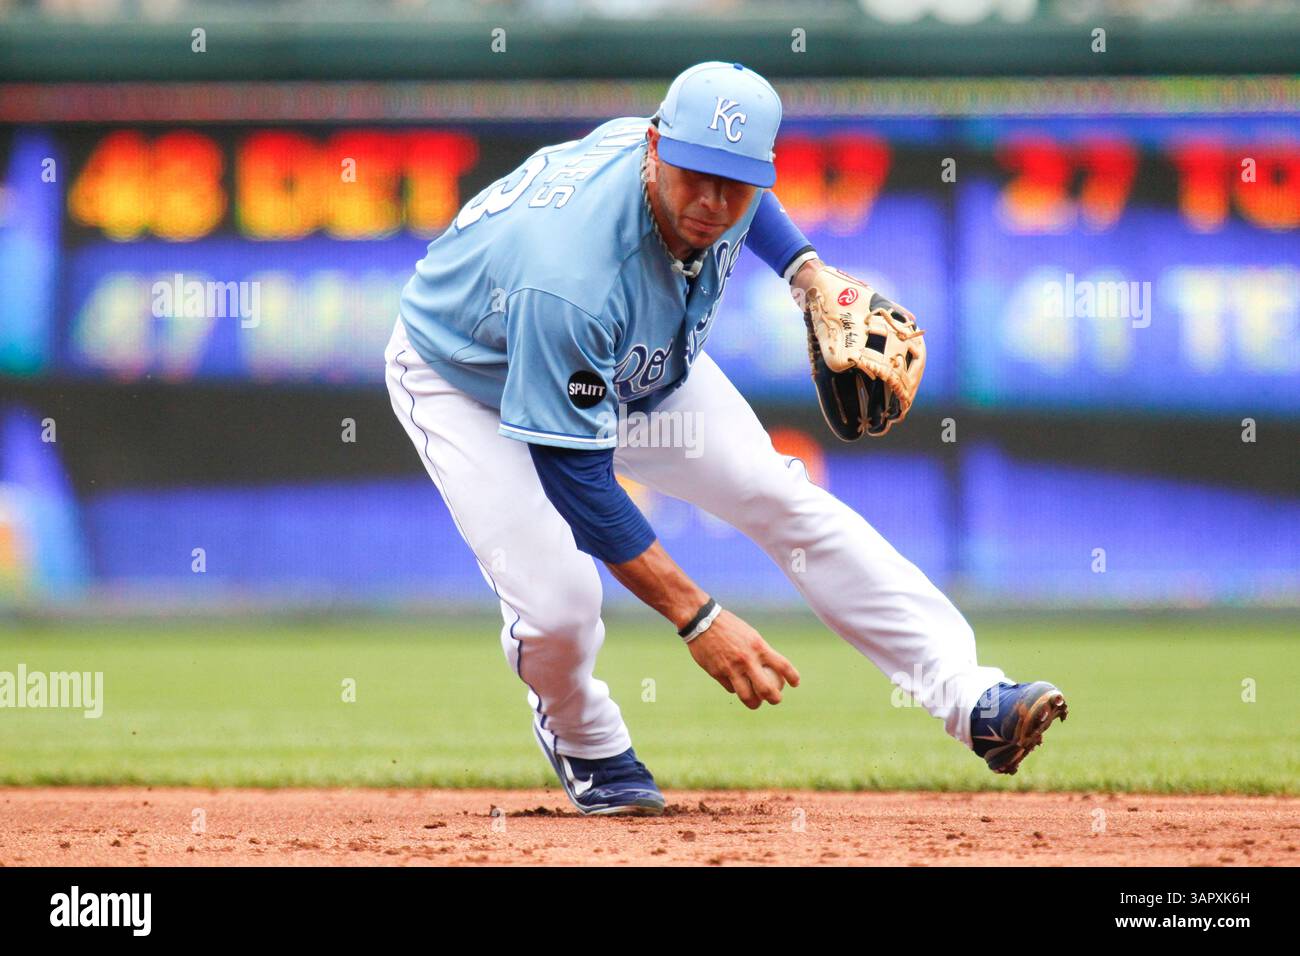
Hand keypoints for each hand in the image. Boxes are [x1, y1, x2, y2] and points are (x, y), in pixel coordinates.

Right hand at [686, 609, 800, 708]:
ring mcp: (731, 668)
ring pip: (747, 695)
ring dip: (754, 703)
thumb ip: (759, 651)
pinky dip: (736, 689)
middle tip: (775, 699)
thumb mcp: (749, 635)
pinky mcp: (717, 673)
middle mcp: (747, 659)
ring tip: (756, 703)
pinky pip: (731, 688)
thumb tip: (770, 666)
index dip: (792, 677)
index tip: (795, 684)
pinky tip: (737, 687)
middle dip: (774, 698)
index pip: (782, 665)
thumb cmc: (728, 626)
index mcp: (758, 647)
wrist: (702, 621)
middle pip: (766, 689)